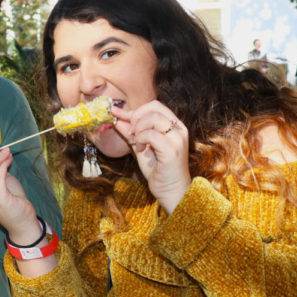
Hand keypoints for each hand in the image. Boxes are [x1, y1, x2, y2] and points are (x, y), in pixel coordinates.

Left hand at [112, 100, 190, 214]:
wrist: (170, 190)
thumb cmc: (158, 169)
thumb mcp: (140, 146)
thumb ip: (131, 132)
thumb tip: (117, 118)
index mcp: (174, 126)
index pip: (155, 105)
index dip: (135, 110)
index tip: (118, 115)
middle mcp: (179, 129)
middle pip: (154, 107)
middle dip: (136, 117)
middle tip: (131, 133)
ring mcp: (177, 138)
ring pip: (153, 118)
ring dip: (139, 129)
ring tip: (137, 143)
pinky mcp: (172, 150)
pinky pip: (151, 134)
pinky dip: (141, 139)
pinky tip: (141, 149)